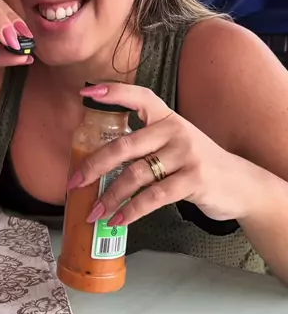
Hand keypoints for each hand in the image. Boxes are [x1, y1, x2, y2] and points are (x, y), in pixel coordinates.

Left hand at [67, 83, 248, 226]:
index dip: (112, 92)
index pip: (139, 96)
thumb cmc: (196, 162)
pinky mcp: (193, 180)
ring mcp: (185, 155)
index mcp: (167, 117)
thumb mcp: (175, 141)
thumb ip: (146, 143)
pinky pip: (153, 197)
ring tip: (94, 212)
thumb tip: (99, 160)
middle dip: (94, 166)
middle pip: (124, 146)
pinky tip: (118, 221)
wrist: (240, 183)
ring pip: (135, 176)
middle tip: (74, 182)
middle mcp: (175, 130)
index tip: (85, 93)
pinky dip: (131, 211)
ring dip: (110, 197)